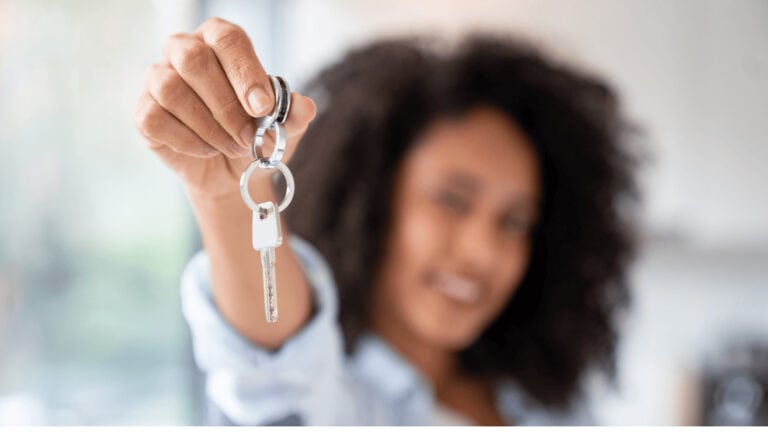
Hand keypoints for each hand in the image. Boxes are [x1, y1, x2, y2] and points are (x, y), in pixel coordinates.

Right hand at [134, 17, 315, 198]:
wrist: (230, 172)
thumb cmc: (255, 137)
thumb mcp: (282, 128)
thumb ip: (293, 115)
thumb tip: (304, 107)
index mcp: (220, 40)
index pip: (228, 39)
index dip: (244, 72)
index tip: (262, 107)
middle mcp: (184, 50)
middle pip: (194, 61)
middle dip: (227, 106)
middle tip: (249, 137)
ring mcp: (158, 78)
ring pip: (172, 90)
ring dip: (209, 127)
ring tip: (232, 147)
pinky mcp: (144, 111)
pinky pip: (155, 119)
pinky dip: (188, 141)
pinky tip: (208, 150)